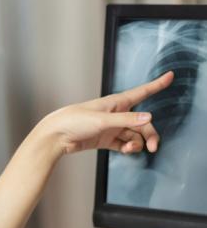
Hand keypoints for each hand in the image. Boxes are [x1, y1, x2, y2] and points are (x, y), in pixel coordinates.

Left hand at [39, 71, 173, 155]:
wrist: (56, 136)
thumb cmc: (74, 121)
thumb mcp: (102, 120)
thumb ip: (126, 120)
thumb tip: (148, 118)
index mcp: (116, 102)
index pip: (142, 92)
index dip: (157, 85)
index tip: (170, 76)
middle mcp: (116, 114)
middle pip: (142, 123)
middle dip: (149, 134)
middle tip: (153, 147)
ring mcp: (111, 127)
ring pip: (134, 135)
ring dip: (137, 143)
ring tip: (130, 149)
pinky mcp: (105, 139)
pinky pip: (124, 143)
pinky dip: (128, 148)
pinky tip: (127, 151)